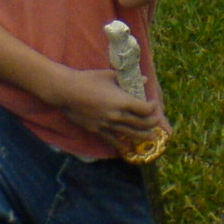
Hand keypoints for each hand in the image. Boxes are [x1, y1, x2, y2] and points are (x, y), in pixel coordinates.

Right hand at [55, 68, 170, 145]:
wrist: (67, 91)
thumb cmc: (89, 80)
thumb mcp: (110, 75)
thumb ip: (128, 79)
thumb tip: (144, 79)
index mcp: (122, 101)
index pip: (145, 109)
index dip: (153, 107)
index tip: (154, 103)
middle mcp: (117, 116)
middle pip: (142, 124)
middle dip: (152, 123)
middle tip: (156, 121)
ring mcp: (108, 125)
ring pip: (131, 135)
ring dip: (143, 137)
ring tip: (151, 137)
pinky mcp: (98, 130)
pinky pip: (113, 141)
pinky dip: (122, 144)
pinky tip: (127, 148)